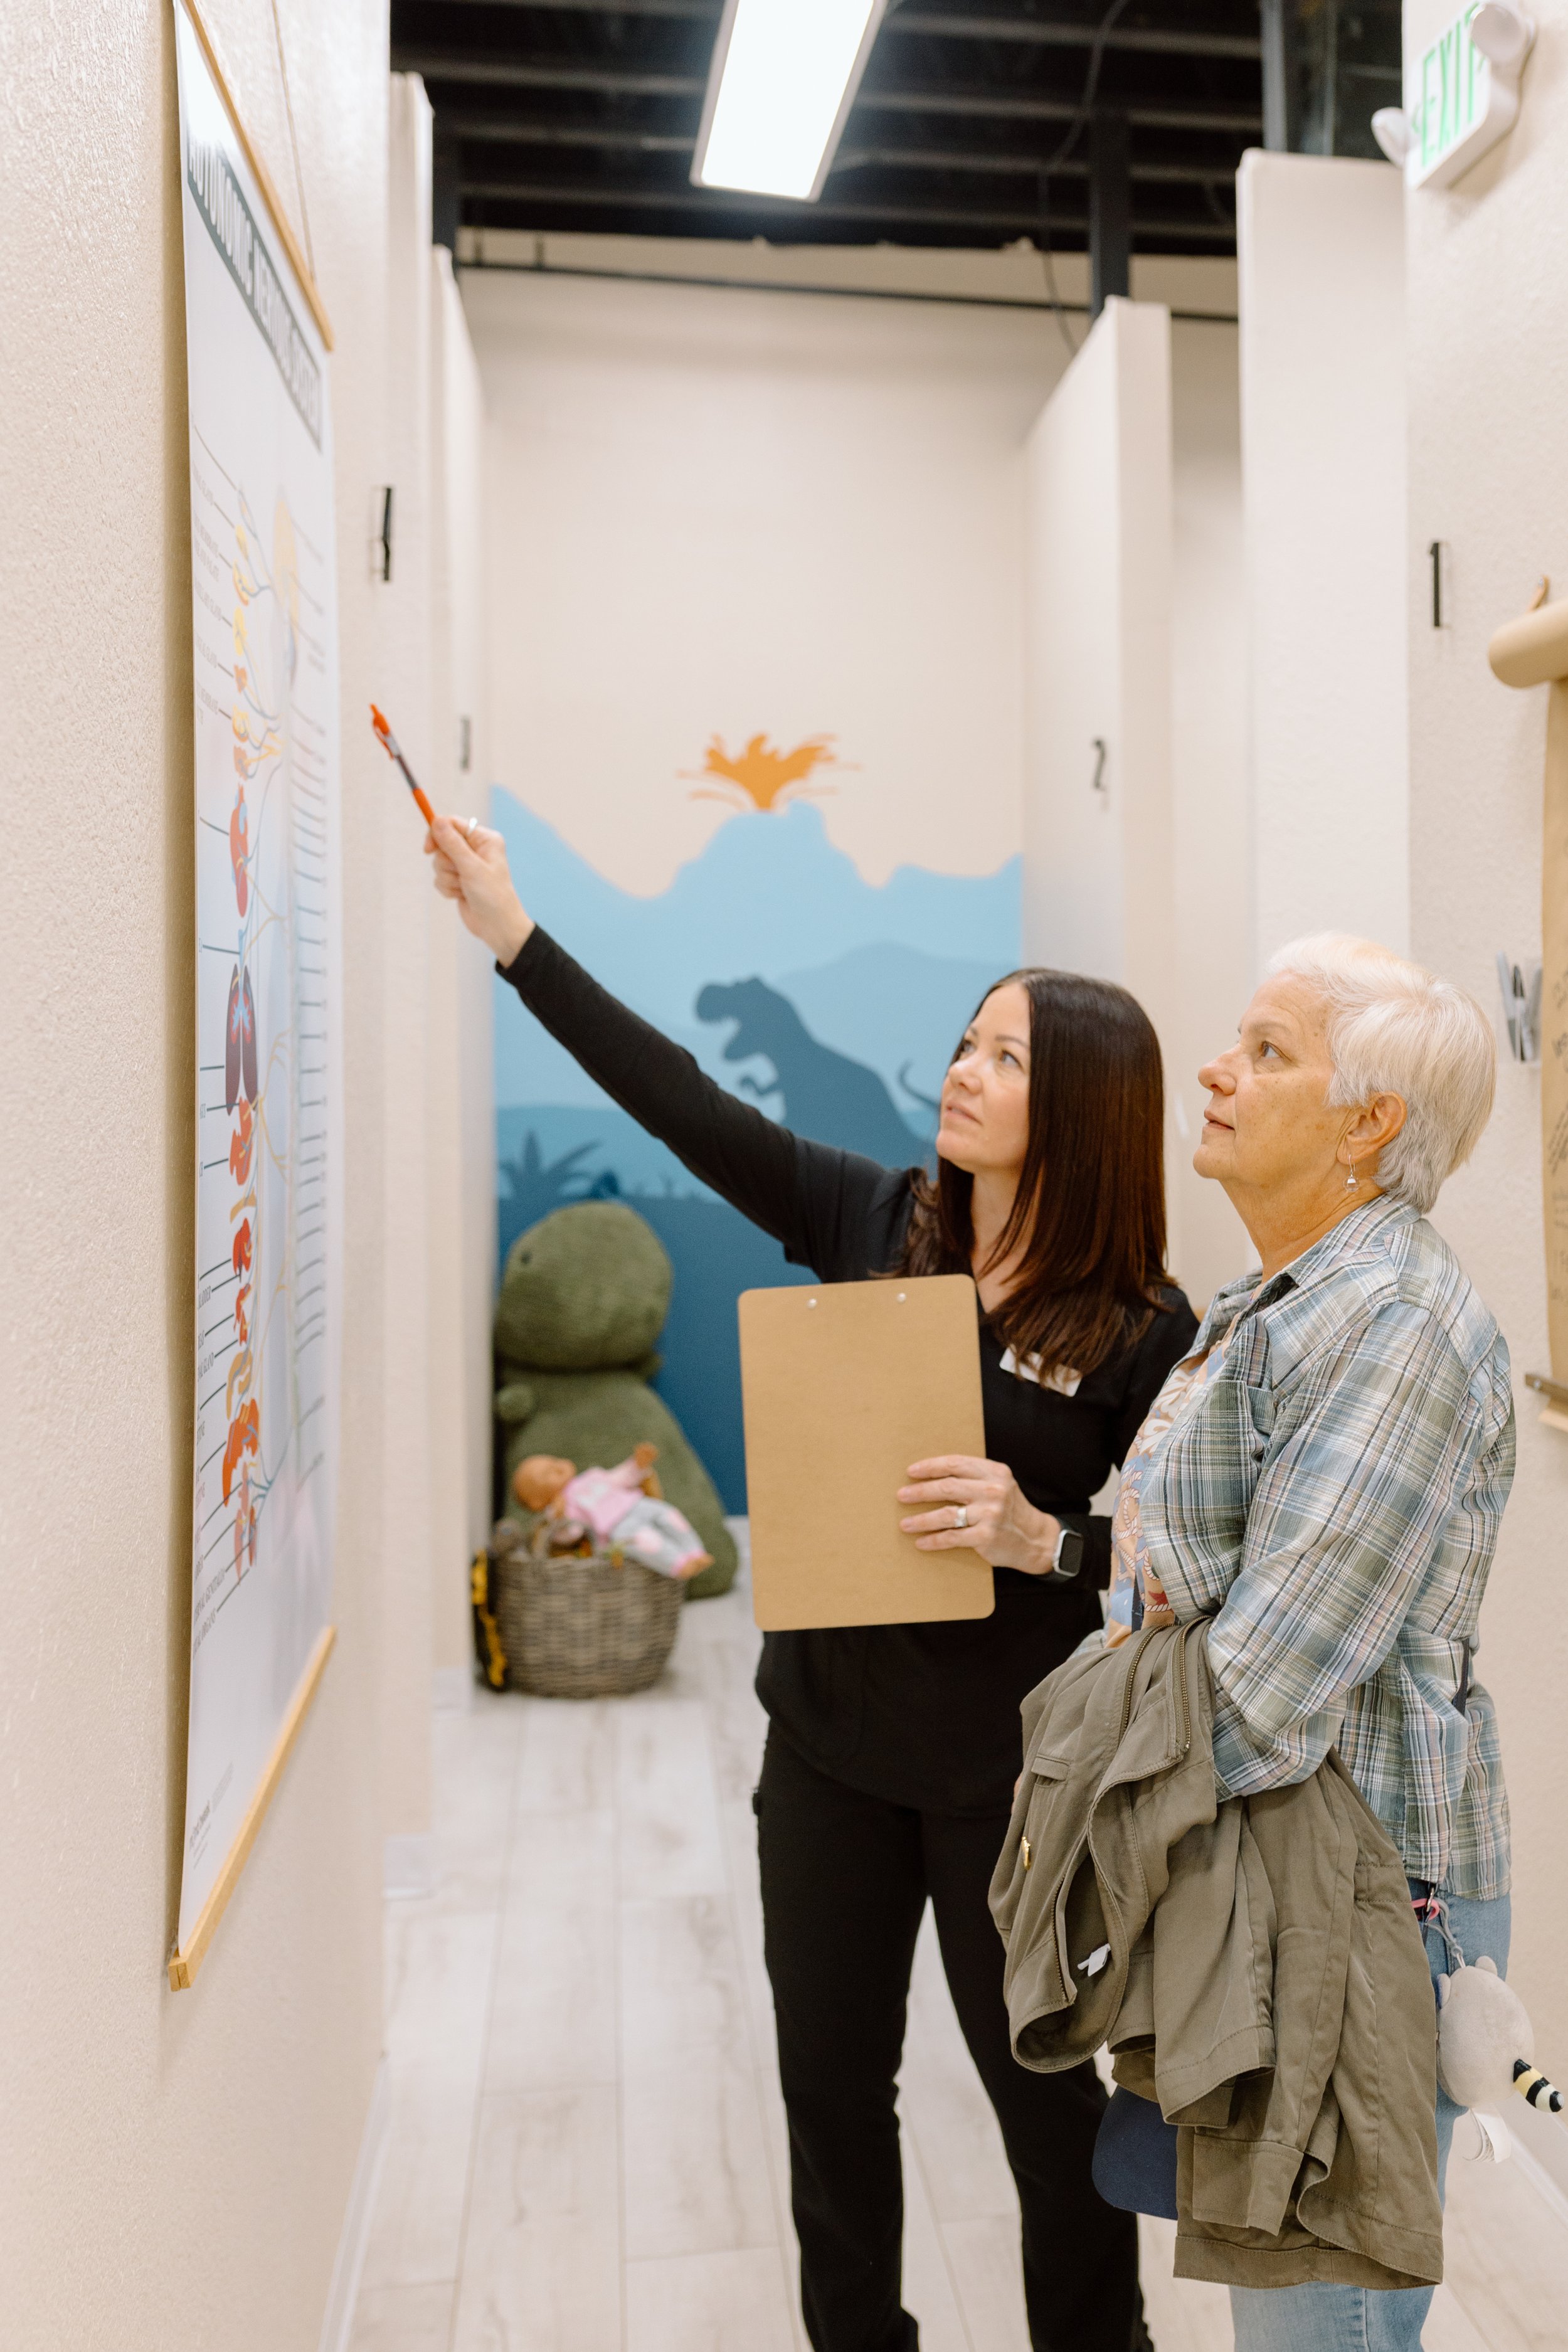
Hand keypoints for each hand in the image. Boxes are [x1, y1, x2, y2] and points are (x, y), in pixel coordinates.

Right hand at [425, 814, 533, 963]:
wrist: (497, 927)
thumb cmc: (492, 895)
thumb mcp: (471, 867)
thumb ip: (452, 844)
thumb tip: (437, 820)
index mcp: (484, 839)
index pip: (452, 824)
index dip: (437, 834)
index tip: (428, 849)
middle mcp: (475, 849)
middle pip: (441, 844)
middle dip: (446, 863)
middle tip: (461, 875)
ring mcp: (466, 865)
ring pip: (438, 863)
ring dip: (448, 878)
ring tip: (464, 888)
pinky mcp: (458, 880)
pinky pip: (439, 878)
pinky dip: (447, 888)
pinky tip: (461, 896)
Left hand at [897, 1456, 1060, 1575]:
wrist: (1035, 1538)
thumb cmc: (1009, 1509)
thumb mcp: (999, 1484)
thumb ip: (974, 1477)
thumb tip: (933, 1475)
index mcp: (994, 1472)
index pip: (955, 1464)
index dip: (930, 1467)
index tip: (911, 1472)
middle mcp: (993, 1490)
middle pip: (947, 1487)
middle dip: (920, 1491)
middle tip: (901, 1495)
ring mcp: (990, 1514)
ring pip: (946, 1514)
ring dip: (921, 1519)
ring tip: (905, 1523)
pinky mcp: (986, 1537)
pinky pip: (952, 1537)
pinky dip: (934, 1540)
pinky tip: (921, 1542)